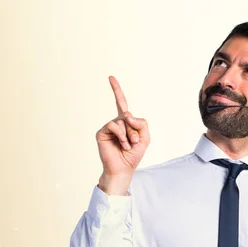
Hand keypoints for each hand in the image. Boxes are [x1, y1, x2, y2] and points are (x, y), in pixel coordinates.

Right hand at [95, 76, 149, 193]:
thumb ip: (142, 123)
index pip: (122, 103)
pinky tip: (122, 144)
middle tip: (134, 142)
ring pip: (122, 121)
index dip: (116, 90)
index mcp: (126, 122)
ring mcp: (108, 127)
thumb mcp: (145, 138)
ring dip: (129, 134)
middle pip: (128, 115)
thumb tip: (127, 115)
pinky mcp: (101, 132)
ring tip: (128, 145)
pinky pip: (113, 125)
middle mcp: (117, 122)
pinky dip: (121, 135)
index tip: (110, 77)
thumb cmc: (134, 154)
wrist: (124, 168)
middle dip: (135, 129)